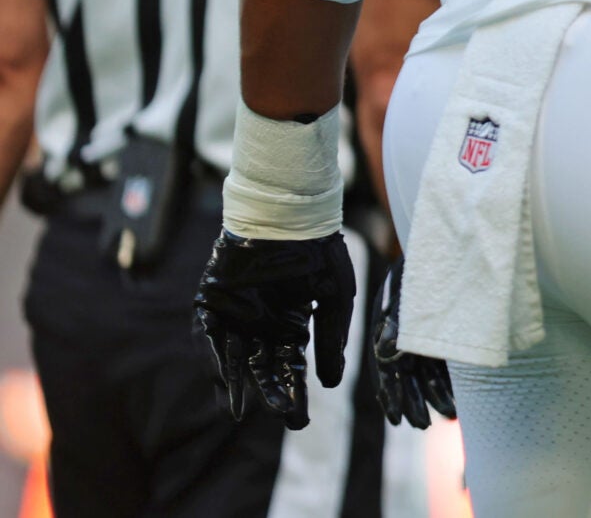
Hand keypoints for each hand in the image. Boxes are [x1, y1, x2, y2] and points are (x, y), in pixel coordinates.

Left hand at [195, 229, 356, 428]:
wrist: (291, 216)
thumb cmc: (319, 251)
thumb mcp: (336, 297)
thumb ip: (332, 338)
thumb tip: (330, 383)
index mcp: (290, 325)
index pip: (290, 368)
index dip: (293, 392)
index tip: (297, 419)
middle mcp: (261, 325)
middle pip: (262, 369)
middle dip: (269, 393)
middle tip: (278, 416)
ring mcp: (235, 316)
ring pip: (234, 359)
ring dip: (236, 384)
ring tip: (238, 410)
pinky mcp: (211, 303)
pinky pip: (209, 337)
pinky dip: (214, 358)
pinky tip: (222, 378)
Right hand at [369, 255, 455, 429]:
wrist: (446, 243)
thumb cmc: (421, 267)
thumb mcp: (405, 291)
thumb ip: (396, 322)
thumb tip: (385, 354)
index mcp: (387, 331)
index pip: (387, 372)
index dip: (391, 396)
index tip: (396, 420)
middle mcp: (404, 338)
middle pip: (408, 378)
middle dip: (415, 403)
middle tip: (423, 426)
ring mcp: (425, 337)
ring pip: (428, 374)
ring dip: (436, 396)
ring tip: (449, 416)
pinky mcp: (444, 334)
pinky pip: (446, 363)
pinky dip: (451, 381)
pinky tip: (462, 397)